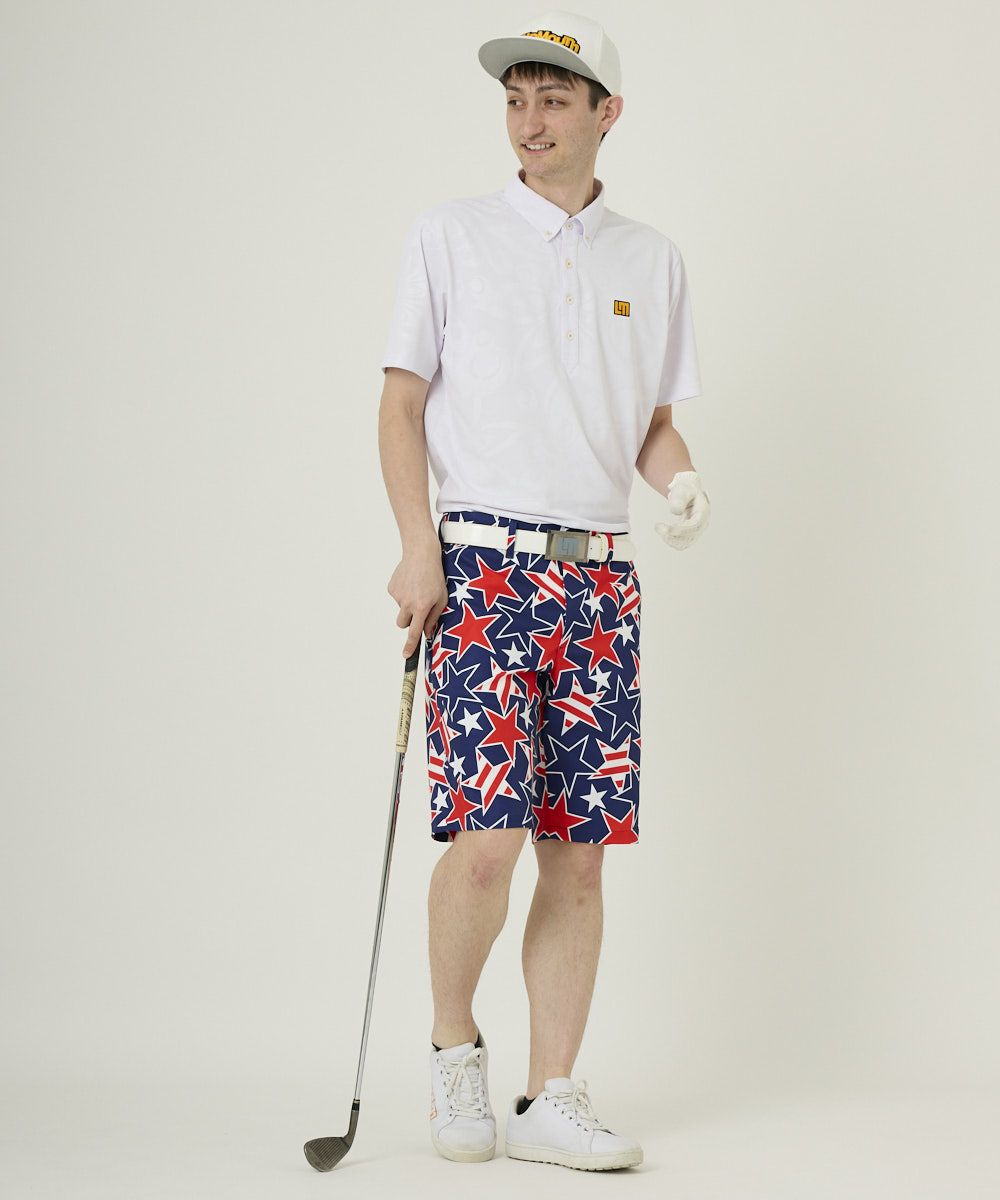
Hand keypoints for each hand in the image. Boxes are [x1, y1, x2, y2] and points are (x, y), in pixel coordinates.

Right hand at [387, 539, 448, 656]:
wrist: (421, 554)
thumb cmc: (435, 576)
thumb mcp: (442, 598)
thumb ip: (434, 617)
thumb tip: (427, 633)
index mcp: (421, 607)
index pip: (414, 632)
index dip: (410, 646)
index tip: (406, 656)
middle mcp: (407, 603)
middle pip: (403, 624)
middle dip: (409, 621)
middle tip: (419, 607)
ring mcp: (397, 596)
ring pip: (400, 609)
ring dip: (407, 605)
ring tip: (417, 588)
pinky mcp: (391, 588)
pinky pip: (397, 598)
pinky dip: (403, 593)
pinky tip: (411, 582)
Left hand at [654, 470, 709, 549]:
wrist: (686, 494)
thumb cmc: (684, 490)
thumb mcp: (682, 490)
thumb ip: (680, 499)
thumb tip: (676, 511)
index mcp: (703, 511)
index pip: (695, 525)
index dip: (681, 529)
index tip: (666, 529)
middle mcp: (703, 524)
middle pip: (690, 536)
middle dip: (673, 534)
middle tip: (657, 526)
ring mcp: (697, 531)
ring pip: (685, 543)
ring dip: (670, 539)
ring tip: (658, 528)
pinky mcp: (689, 535)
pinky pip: (681, 544)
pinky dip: (670, 541)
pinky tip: (662, 532)